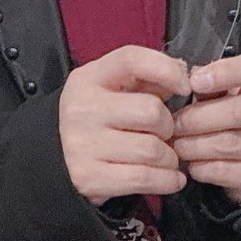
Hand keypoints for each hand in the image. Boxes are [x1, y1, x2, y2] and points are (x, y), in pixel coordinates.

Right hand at [58, 46, 189, 205]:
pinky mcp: (89, 177)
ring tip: (165, 157)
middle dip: (168, 126)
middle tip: (165, 133)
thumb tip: (185, 74)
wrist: (56, 159)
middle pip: (151, 112)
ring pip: (152, 150)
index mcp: (89, 79)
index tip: (185, 87)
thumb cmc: (99, 120)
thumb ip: (148, 78)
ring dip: (169, 158)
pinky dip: (167, 181)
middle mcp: (82, 109)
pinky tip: (171, 178)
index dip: (165, 70)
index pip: (131, 60)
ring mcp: (82, 144)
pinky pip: (144, 179)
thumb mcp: (114, 90)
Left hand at [172, 52, 240, 203]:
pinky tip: (191, 163)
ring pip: (229, 144)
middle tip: (173, 124)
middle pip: (239, 111)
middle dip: (197, 118)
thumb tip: (184, 81)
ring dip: (194, 145)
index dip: (225, 73)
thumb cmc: (239, 113)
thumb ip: (211, 85)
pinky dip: (201, 168)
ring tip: (176, 145)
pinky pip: (227, 171)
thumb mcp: (231, 92)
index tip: (193, 82)